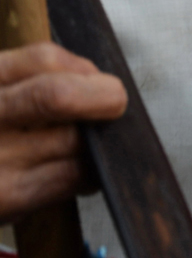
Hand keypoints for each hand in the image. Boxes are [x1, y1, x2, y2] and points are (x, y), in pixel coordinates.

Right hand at [0, 43, 126, 223]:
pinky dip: (89, 173)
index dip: (82, 67)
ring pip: (71, 139)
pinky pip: (68, 176)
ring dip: (98, 142)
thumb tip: (93, 80)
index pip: (42, 59)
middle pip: (55, 95)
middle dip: (101, 97)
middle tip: (115, 104)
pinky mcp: (2, 198)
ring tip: (96, 147)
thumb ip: (28, 83)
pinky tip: (84, 175)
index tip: (96, 78)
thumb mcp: (1, 97)